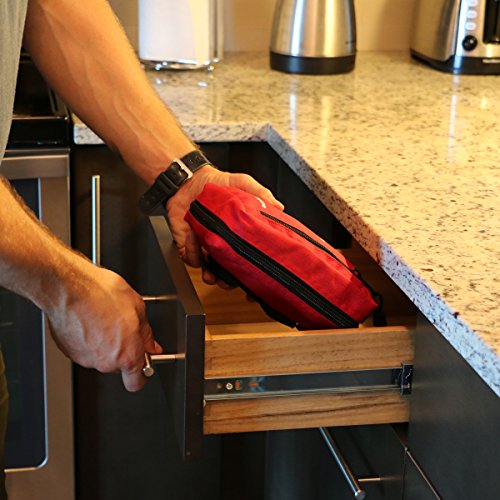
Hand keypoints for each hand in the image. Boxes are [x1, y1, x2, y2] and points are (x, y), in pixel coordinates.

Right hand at [46, 259, 161, 391]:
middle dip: (123, 350)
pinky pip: (85, 350)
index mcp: (127, 355)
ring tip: (105, 319)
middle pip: (118, 366)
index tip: (143, 364)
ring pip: (101, 356)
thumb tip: (150, 345)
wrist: (69, 287)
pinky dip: (89, 339)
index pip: (136, 383)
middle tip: (124, 328)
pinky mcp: (69, 352)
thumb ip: (146, 333)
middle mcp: (105, 362)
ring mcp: (86, 358)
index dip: (141, 375)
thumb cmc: (102, 294)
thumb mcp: (138, 308)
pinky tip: (91, 321)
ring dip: (105, 343)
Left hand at [166, 165, 283, 283]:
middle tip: (230, 279)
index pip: (249, 261)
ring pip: (209, 273)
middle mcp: (225, 245)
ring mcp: (207, 247)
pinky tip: (194, 235)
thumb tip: (279, 207)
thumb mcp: (243, 184)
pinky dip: (192, 250)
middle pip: (230, 274)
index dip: (252, 274)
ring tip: (212, 266)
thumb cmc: (217, 183)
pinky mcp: (189, 246)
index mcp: (240, 237)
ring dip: (210, 274)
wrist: (189, 179)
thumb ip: (261, 193)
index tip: (254, 281)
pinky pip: (191, 258)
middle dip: (230, 281)